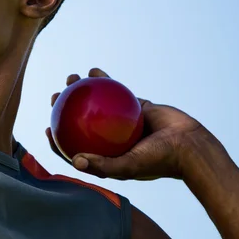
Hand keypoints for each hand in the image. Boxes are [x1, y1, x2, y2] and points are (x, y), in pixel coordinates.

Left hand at [45, 68, 211, 180]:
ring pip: (95, 103)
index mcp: (106, 156)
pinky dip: (104, 80)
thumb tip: (75, 160)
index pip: (75, 149)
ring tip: (71, 78)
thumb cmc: (159, 160)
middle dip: (63, 108)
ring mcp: (121, 122)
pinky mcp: (134, 106)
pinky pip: (115, 91)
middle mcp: (110, 139)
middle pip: (80, 122)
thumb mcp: (128, 167)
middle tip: (54, 97)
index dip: (58, 141)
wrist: (190, 144)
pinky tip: (94, 71)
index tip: (48, 129)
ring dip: (80, 89)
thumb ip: (103, 166)